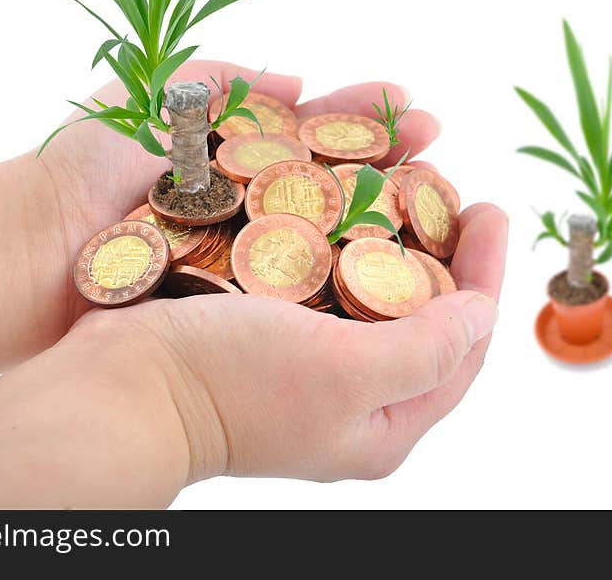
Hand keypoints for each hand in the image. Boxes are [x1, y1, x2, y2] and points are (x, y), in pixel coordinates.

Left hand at [32, 61, 440, 322]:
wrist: (33, 251)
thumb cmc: (85, 167)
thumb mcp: (153, 95)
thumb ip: (223, 77)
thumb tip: (299, 78)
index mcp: (241, 160)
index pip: (324, 134)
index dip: (372, 122)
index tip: (420, 113)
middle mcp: (255, 212)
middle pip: (344, 185)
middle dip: (400, 167)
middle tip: (445, 156)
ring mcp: (251, 263)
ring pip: (338, 240)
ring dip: (392, 223)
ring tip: (447, 205)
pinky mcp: (242, 309)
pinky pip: (311, 294)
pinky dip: (356, 280)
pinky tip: (401, 269)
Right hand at [73, 201, 506, 483]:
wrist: (121, 384)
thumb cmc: (231, 383)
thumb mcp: (344, 373)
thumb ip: (427, 350)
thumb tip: (483, 314)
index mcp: (382, 425)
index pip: (463, 349)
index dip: (486, 279)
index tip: (490, 210)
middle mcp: (351, 399)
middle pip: (424, 322)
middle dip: (446, 257)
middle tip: (455, 194)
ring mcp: (310, 367)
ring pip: (375, 298)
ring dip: (396, 242)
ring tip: (409, 186)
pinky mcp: (272, 336)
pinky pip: (327, 283)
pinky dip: (344, 242)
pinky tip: (345, 202)